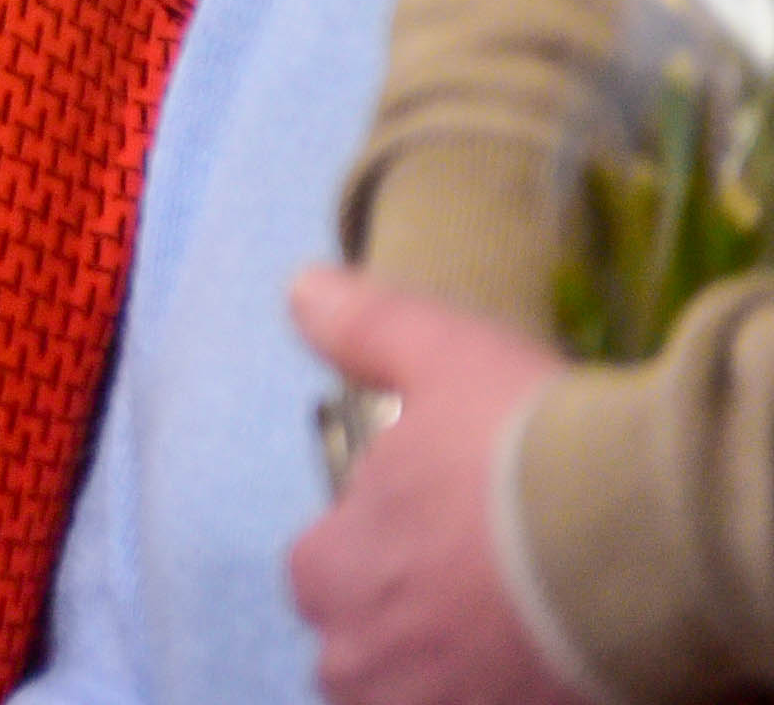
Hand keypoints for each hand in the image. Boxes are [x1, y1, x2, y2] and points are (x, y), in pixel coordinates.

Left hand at [288, 268, 588, 704]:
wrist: (650, 533)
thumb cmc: (529, 446)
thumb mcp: (438, 354)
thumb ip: (362, 328)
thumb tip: (302, 288)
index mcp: (331, 569)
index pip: (321, 570)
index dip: (376, 546)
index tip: (435, 529)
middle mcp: (365, 656)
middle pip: (365, 647)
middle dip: (409, 622)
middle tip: (485, 584)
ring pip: (416, 695)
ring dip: (451, 671)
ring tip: (520, 630)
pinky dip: (506, 696)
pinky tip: (549, 666)